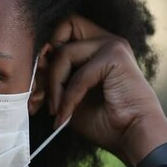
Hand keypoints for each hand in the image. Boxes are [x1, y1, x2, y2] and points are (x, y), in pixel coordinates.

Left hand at [46, 14, 166, 166]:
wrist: (132, 137)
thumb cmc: (103, 120)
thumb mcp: (67, 96)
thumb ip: (53, 77)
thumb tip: (33, 62)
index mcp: (93, 45)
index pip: (60, 29)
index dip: (43, 52)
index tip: (35, 84)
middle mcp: (103, 39)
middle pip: (59, 31)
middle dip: (43, 64)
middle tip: (37, 96)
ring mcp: (111, 45)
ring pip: (63, 53)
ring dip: (53, 86)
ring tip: (55, 110)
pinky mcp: (115, 56)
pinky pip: (78, 74)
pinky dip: (68, 98)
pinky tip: (65, 115)